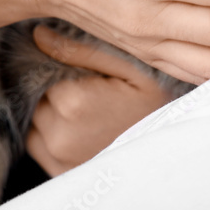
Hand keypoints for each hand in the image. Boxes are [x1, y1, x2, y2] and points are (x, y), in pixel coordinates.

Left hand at [26, 25, 173, 175]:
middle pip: (39, 97)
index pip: (42, 72)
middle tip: (94, 92)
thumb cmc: (156, 103)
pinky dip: (53, 133)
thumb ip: (80, 50)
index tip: (89, 73)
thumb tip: (38, 35)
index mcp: (74, 103)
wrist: (174, 149)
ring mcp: (59, 160)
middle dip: (57, 90)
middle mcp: (60, 136)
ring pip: (35, 120)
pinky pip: (38, 144)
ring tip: (90, 112)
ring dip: (53, 112)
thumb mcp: (127, 66)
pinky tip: (84, 129)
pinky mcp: (60, 174)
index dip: (63, 67)